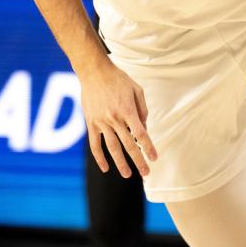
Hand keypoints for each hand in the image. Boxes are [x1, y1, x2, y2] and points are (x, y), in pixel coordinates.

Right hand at [79, 60, 157, 177]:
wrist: (94, 71)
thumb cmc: (118, 79)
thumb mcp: (137, 90)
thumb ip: (142, 110)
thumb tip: (144, 128)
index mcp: (128, 111)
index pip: (141, 134)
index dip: (148, 148)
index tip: (154, 158)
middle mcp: (114, 118)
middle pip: (129, 144)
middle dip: (138, 160)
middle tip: (146, 173)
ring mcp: (101, 122)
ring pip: (112, 147)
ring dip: (120, 163)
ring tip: (128, 175)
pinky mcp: (91, 122)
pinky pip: (95, 144)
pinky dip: (99, 157)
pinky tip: (105, 168)